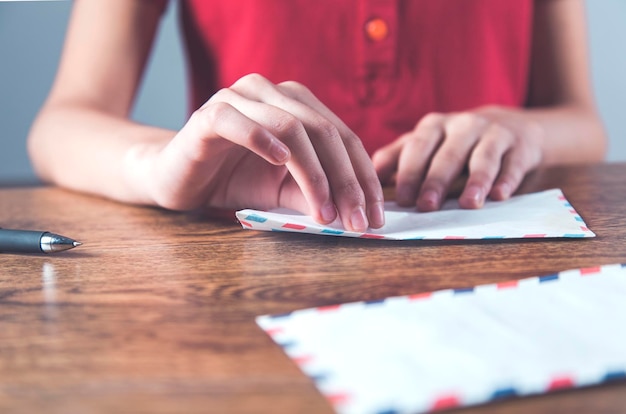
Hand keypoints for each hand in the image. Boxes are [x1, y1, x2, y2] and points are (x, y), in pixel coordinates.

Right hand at [128, 74, 384, 230]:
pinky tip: (281, 164)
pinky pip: (240, 122)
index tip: (374, 216)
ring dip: (313, 173)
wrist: (178, 179)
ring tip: (324, 212)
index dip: (363, 177)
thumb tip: (355, 213)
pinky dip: (263, 140)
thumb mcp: (284, 193)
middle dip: (346, 180)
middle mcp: (274, 94)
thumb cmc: (234, 181)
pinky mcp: (210, 114)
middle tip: (356, 221)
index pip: (343, 138)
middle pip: (324, 131)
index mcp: (297, 106)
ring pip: (291, 127)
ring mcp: (241, 99)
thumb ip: (316, 195)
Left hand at [372, 106, 544, 210]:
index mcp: (433, 127)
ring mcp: (493, 133)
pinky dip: (507, 179)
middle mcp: (462, 125)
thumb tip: (364, 175)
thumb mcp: (426, 145)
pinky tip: (501, 196)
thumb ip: (397, 157)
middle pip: (447, 154)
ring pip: (483, 157)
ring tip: (468, 204)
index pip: (417, 148)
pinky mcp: (520, 146)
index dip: (409, 173)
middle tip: (426, 206)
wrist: (511, 127)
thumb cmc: (455, 143)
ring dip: (475, 180)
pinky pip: (513, 163)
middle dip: (435, 180)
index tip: (401, 200)